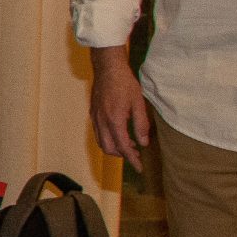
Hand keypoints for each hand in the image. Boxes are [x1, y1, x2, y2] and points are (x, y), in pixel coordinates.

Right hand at [89, 45, 150, 160]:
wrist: (107, 68)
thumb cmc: (125, 83)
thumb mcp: (138, 103)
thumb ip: (141, 124)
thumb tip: (143, 142)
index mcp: (115, 120)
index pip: (123, 147)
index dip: (132, 159)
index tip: (140, 168)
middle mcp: (102, 121)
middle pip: (109, 148)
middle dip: (122, 155)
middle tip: (136, 154)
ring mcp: (95, 117)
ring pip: (101, 142)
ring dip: (114, 147)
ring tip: (128, 145)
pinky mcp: (93, 113)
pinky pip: (98, 132)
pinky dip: (108, 139)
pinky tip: (118, 133)